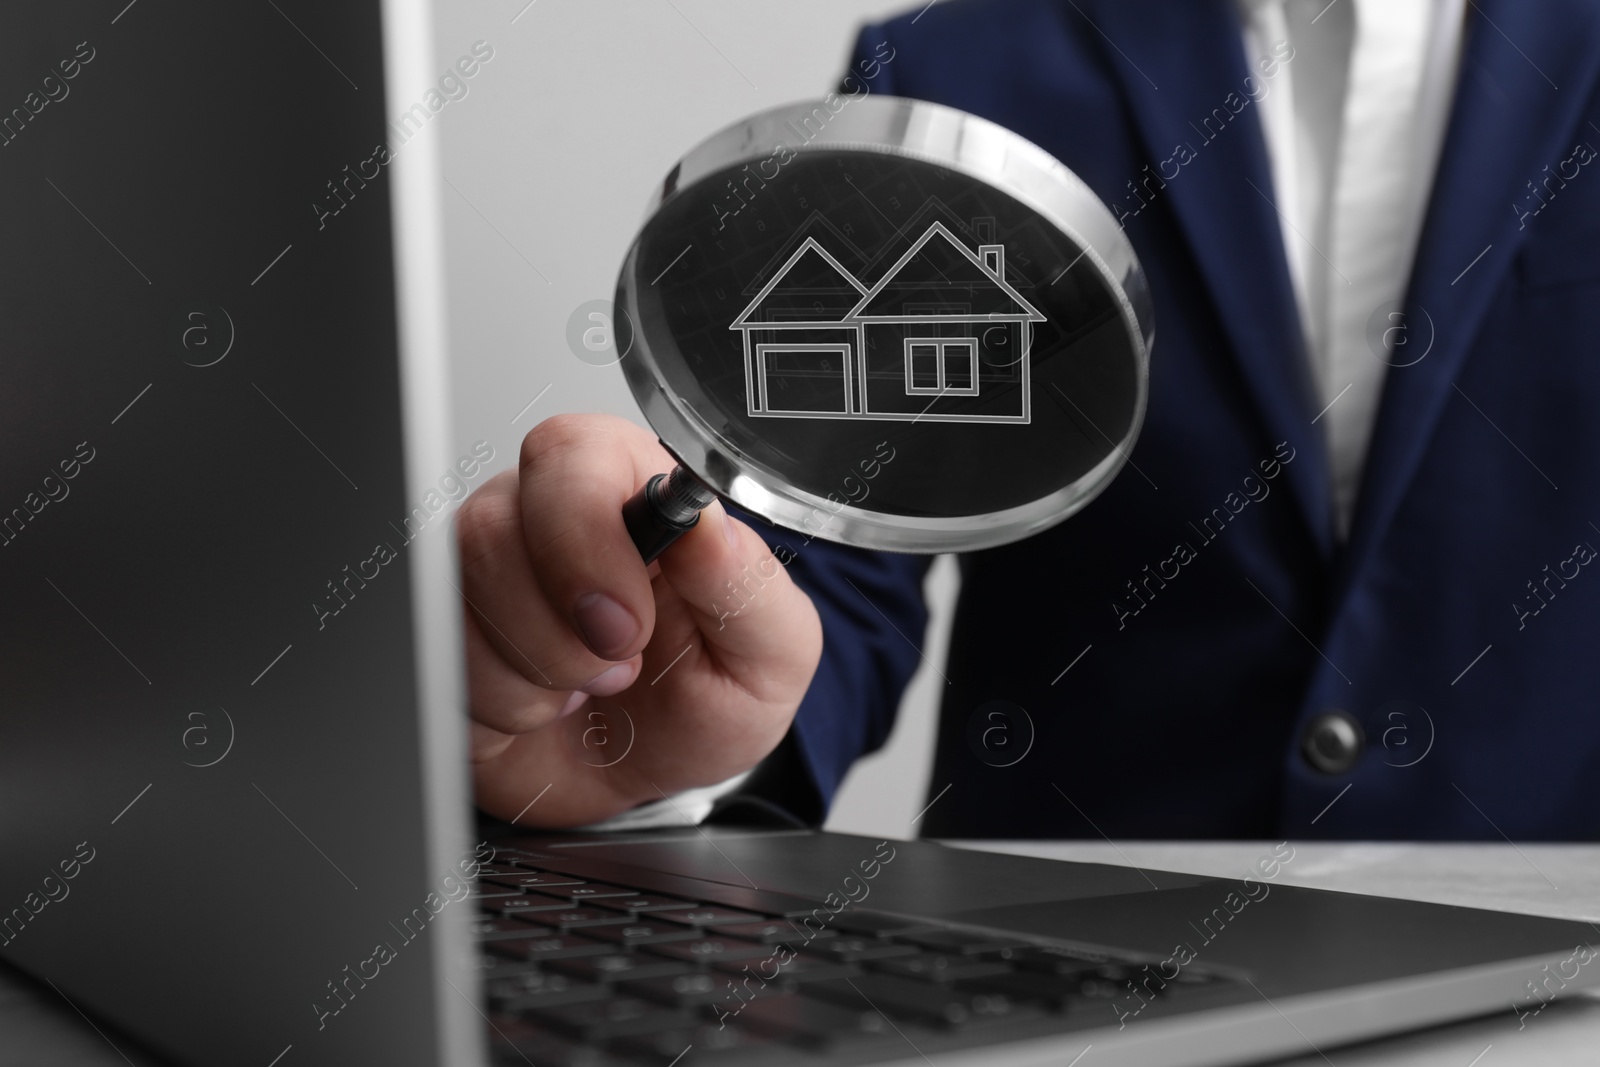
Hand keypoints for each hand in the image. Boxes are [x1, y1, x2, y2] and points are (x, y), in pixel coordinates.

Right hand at [455, 414, 821, 826]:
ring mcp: (486, 575)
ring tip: (590, 687)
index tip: (626, 621)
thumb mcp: (766, 657)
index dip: (585, 537)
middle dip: (556, 627)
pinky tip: (544, 706)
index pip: (571, 455)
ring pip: (459, 597)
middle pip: (491, 524)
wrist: (648, 785)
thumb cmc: (704, 704)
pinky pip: (439, 659)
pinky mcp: (447, 635)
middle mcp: (547, 517)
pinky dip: (501, 709)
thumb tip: (708, 526)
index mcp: (632, 490)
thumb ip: (746, 584)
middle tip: (617, 669)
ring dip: (537, 673)